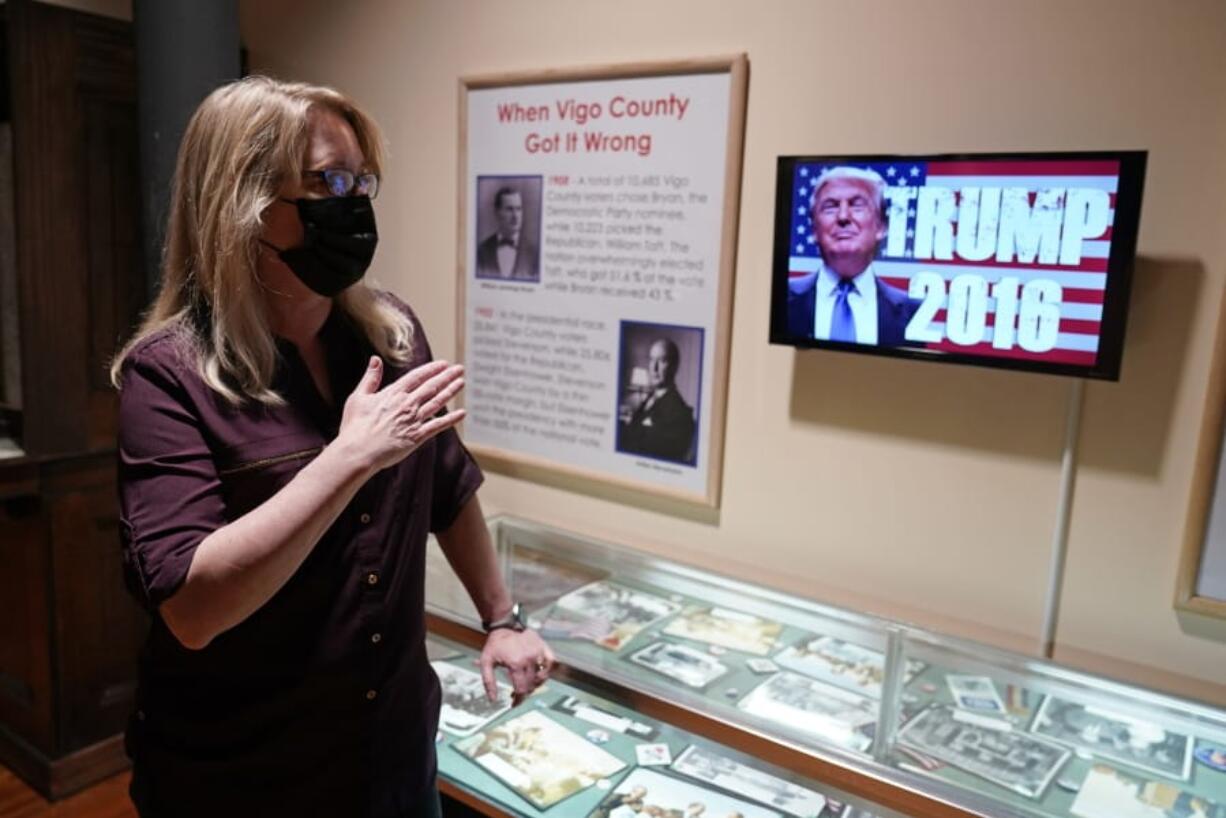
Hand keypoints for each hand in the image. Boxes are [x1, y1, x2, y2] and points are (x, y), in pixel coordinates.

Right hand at [336, 356, 465, 473]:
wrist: (359, 450)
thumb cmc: (355, 426)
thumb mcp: (359, 397)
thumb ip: (370, 378)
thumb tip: (375, 359)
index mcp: (393, 394)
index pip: (417, 377)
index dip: (432, 369)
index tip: (444, 364)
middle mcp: (407, 404)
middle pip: (431, 386)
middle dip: (447, 376)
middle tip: (460, 369)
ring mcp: (414, 420)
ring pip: (437, 402)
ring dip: (451, 391)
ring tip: (461, 382)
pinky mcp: (417, 436)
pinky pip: (438, 425)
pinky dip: (451, 419)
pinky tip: (462, 413)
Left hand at [479, 629, 554, 705]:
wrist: (504, 626)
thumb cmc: (495, 645)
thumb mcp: (486, 662)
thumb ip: (488, 682)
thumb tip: (493, 700)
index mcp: (515, 663)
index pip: (521, 689)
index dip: (518, 700)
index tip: (514, 704)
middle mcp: (529, 658)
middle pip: (532, 685)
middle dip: (524, 693)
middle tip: (517, 694)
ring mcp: (538, 652)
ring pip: (542, 676)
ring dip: (535, 685)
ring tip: (527, 685)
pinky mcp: (543, 646)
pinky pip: (551, 662)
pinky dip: (547, 671)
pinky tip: (540, 675)